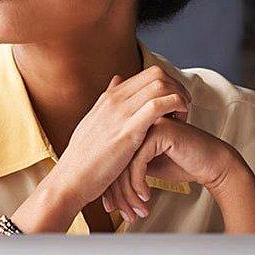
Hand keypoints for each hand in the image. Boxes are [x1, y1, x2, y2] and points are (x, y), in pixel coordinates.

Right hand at [47, 65, 191, 207]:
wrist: (70, 180)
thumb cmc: (82, 160)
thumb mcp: (92, 124)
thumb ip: (107, 103)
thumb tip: (117, 79)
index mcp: (108, 98)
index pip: (147, 74)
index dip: (168, 85)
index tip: (174, 103)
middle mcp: (114, 100)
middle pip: (156, 74)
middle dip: (177, 87)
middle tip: (184, 107)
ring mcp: (120, 113)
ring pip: (160, 85)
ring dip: (180, 96)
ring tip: (183, 116)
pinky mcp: (128, 130)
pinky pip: (158, 105)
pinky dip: (176, 107)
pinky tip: (180, 121)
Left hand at [102, 116, 239, 220]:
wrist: (212, 163)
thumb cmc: (183, 164)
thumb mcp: (148, 168)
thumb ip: (128, 169)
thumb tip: (107, 189)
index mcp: (132, 129)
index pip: (111, 159)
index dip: (110, 186)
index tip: (111, 207)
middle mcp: (138, 123)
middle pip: (115, 161)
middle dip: (118, 194)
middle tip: (124, 214)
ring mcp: (148, 124)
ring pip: (124, 163)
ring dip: (130, 194)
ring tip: (137, 211)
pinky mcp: (160, 132)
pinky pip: (138, 161)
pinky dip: (139, 183)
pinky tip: (146, 196)